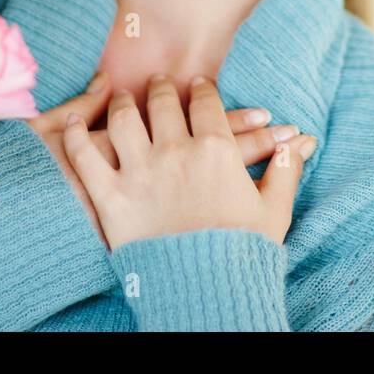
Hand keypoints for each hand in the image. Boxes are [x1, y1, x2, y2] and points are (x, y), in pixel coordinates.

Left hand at [62, 74, 317, 250]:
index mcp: (217, 151)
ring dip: (123, 103)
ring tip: (123, 97)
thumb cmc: (241, 254)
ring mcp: (141, 173)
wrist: (205, 292)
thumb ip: (286, 170)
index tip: (198, 85)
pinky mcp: (111, 197)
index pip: (206, 103)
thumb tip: (300, 144)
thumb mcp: (273, 211)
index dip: (202, 89)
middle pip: (164, 103)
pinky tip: (72, 122)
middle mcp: (177, 152)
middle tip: (158, 82)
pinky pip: (85, 156)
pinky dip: (75, 134)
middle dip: (161, 87)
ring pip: (125, 119)